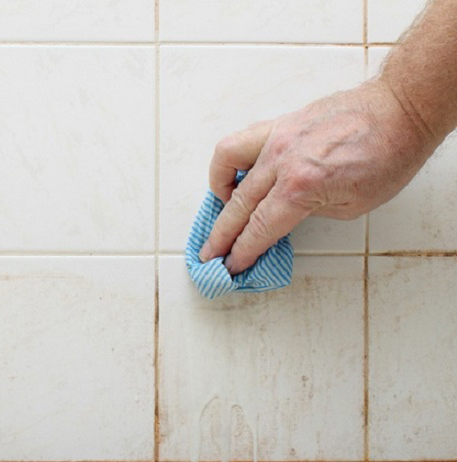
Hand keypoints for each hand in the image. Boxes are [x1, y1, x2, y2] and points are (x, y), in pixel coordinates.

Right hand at [199, 79, 438, 274]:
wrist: (399, 111)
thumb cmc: (388, 156)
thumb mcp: (353, 204)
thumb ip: (309, 211)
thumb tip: (285, 216)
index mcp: (302, 186)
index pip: (260, 228)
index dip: (242, 251)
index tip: (230, 265)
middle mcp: (282, 160)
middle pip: (238, 205)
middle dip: (222, 235)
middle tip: (212, 253)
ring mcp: (276, 137)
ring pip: (226, 164)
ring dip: (218, 191)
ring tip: (224, 206)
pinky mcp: (279, 124)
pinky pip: (240, 142)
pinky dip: (230, 161)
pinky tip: (238, 174)